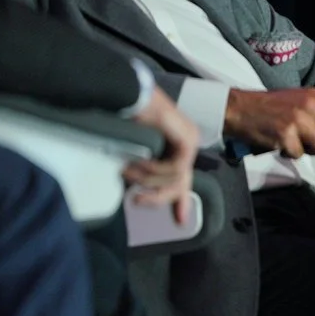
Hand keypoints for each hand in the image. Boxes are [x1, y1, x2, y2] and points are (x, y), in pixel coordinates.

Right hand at [123, 87, 197, 225]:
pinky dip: (154, 169)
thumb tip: (138, 190)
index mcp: (175, 146)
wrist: (126, 95)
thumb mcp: (134, 151)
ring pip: (175, 178)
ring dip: (148, 178)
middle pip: (180, 183)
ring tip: (128, 170)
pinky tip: (139, 161)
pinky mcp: (187, 139)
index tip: (179, 220)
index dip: (178, 200)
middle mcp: (186, 144)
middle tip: (138, 201)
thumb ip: (142, 170)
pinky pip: (174, 167)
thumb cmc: (125, 117)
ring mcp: (189, 140)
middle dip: (160, 197)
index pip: (181, 179)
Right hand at [223, 87, 314, 157]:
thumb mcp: (300, 98)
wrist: (239, 108)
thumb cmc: (271, 105)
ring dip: (314, 151)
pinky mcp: (285, 135)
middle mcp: (310, 105)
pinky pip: (300, 154)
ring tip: (299, 144)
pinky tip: (281, 144)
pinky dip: (292, 154)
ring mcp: (298, 120)